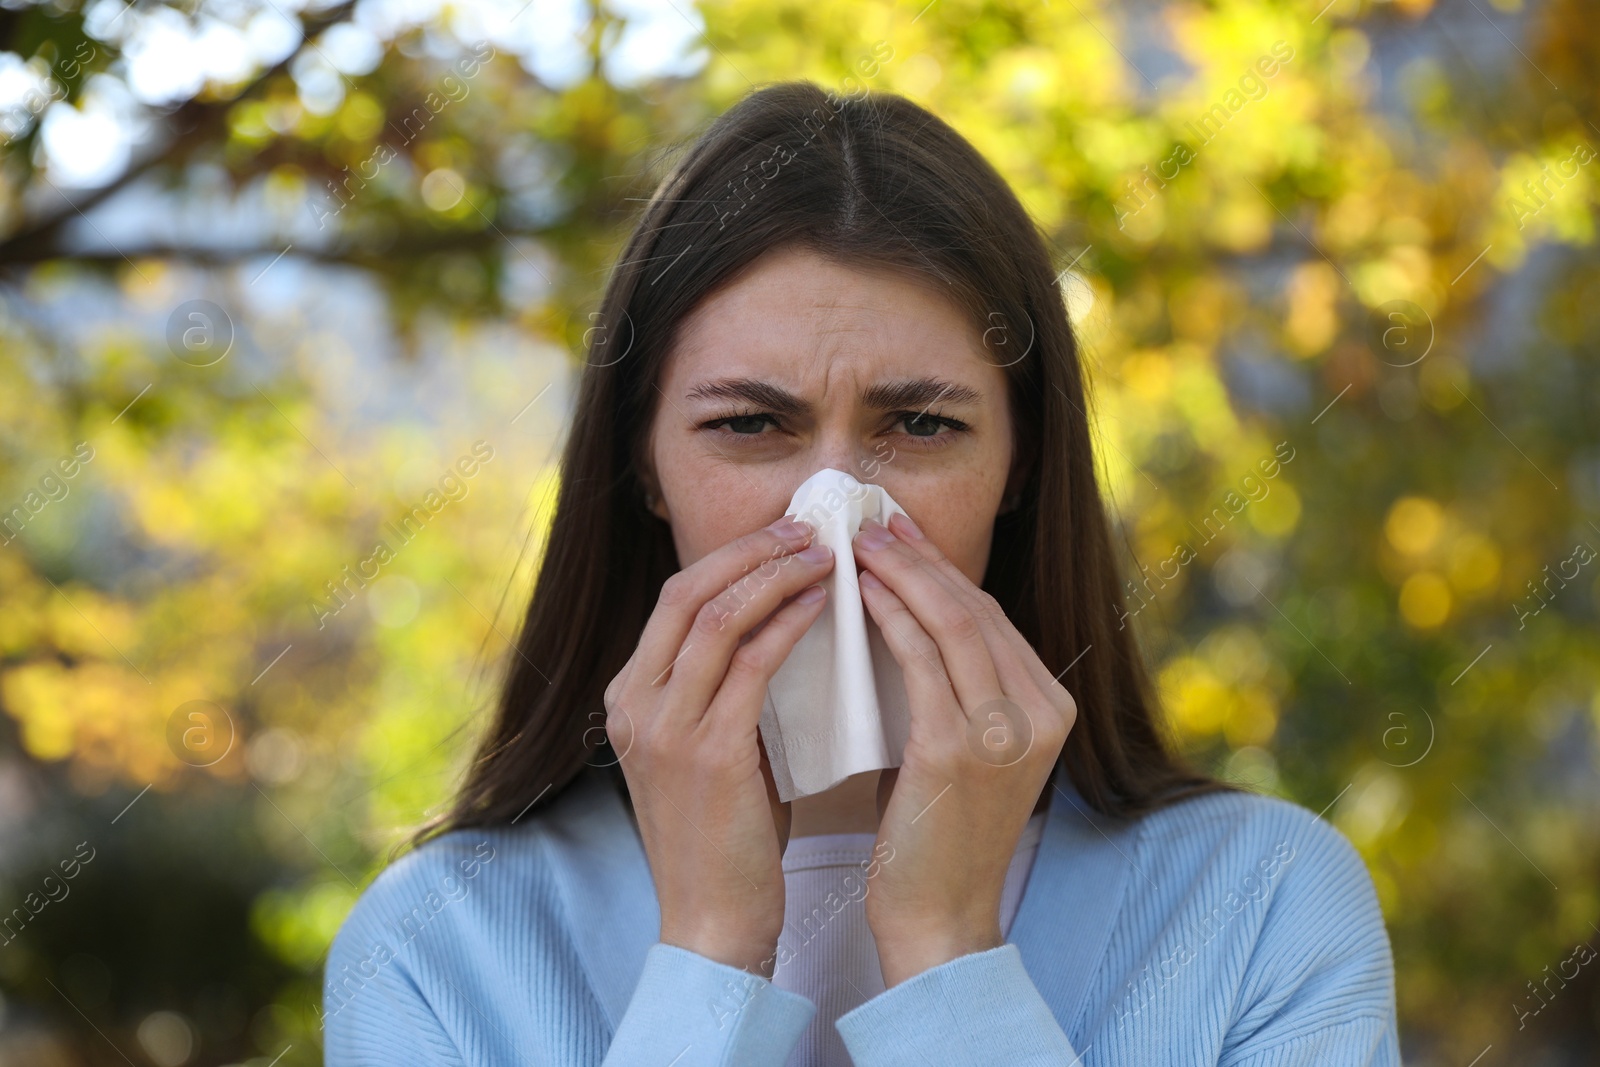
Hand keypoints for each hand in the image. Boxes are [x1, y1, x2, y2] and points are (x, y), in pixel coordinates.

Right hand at [604, 515, 835, 976]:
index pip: (678, 600)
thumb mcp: (712, 751)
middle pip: (690, 591)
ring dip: (777, 574)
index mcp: (630, 698)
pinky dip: (790, 623)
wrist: (713, 924)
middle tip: (812, 526)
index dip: (734, 558)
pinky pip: (750, 664)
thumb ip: (725, 694)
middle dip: (754, 549)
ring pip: (718, 616)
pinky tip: (826, 605)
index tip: (787, 535)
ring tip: (828, 554)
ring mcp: (664, 727)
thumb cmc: (728, 842)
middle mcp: (635, 703)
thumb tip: (779, 629)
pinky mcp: (706, 753)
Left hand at [852, 511, 1075, 986]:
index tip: (896, 531)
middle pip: (977, 609)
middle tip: (870, 518)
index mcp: (1050, 709)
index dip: (941, 567)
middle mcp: (1042, 714)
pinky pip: (923, 660)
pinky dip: (890, 617)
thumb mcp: (962, 749)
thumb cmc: (936, 836)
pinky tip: (860, 591)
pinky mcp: (963, 749)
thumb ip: (954, 688)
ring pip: (954, 621)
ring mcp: (1007, 731)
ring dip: (903, 572)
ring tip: (858, 541)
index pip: (990, 617)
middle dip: (921, 556)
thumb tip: (908, 613)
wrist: (938, 920)